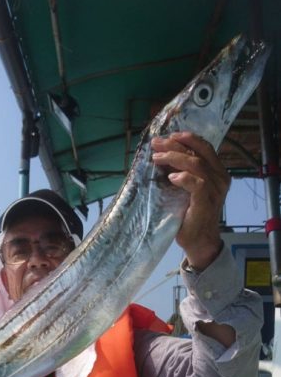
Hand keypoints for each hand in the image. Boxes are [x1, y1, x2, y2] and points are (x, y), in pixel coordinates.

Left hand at [151, 131, 229, 269]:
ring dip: (174, 158)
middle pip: (198, 153)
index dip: (187, 139)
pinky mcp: (206, 202)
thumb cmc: (190, 214)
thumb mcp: (187, 188)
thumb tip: (163, 154)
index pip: (204, 148)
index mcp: (217, 172)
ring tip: (157, 158)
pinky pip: (197, 184)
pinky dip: (183, 178)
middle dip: (175, 145)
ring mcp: (215, 191)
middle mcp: (220, 178)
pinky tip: (171, 177)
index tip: (168, 136)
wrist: (198, 240)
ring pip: (196, 165)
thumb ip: (184, 172)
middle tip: (156, 144)